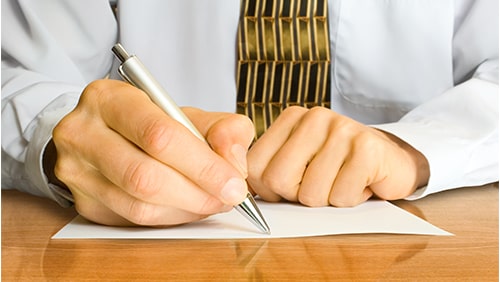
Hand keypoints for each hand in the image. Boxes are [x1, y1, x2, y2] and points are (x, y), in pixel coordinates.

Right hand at [49, 79, 254, 225]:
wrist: (105, 133)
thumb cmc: (150, 122)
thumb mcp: (188, 113)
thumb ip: (222, 129)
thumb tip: (234, 165)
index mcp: (109, 98)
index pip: (158, 135)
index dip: (202, 165)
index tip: (233, 183)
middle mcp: (82, 133)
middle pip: (145, 176)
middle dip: (197, 193)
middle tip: (228, 198)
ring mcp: (75, 171)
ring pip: (139, 205)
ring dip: (186, 210)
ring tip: (212, 202)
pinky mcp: (83, 201)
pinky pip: (133, 220)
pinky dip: (170, 218)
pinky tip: (188, 208)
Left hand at [247, 106, 429, 206]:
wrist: (390, 160)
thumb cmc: (338, 167)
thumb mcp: (298, 163)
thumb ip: (269, 171)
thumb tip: (241, 194)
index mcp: (290, 119)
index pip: (254, 167)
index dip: (270, 190)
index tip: (291, 188)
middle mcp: (313, 118)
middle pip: (278, 180)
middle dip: (297, 196)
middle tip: (320, 185)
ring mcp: (341, 129)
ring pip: (311, 193)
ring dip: (328, 199)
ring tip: (342, 180)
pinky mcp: (366, 147)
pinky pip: (341, 195)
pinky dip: (350, 199)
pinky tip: (360, 182)